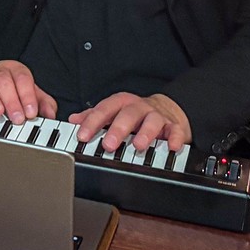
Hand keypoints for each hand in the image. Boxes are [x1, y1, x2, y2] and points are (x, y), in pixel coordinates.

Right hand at [0, 57, 56, 123]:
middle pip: (4, 79)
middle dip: (12, 100)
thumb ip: (41, 103)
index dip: (27, 95)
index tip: (31, 112)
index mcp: (15, 71)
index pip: (23, 78)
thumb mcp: (27, 93)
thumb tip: (51, 114)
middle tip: (17, 118)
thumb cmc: (8, 90)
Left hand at [69, 92, 190, 153]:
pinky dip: (175, 138)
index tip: (82, 135)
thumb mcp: (114, 112)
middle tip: (108, 144)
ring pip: (152, 121)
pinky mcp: (174, 126)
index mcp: (122, 103)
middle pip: (128, 114)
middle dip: (118, 129)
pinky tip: (172, 147)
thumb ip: (95, 116)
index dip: (92, 122)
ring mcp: (157, 116)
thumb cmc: (136, 114)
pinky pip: (176, 130)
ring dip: (146, 133)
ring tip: (138, 146)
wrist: (168, 109)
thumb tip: (73, 120)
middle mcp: (139, 107)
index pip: (105, 109)